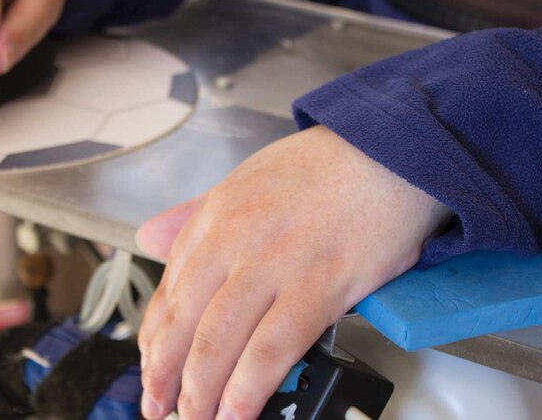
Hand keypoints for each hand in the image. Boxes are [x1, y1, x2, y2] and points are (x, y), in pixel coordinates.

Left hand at [136, 125, 451, 419]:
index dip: (154, 339)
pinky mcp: (320, 286)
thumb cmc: (326, 167)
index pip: (169, 290)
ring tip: (194, 417)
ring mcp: (275, 264)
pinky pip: (272, 349)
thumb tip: (152, 237)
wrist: (390, 150)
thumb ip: (193, 215)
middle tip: (158, 405)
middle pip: (184, 322)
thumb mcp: (244, 179)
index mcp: (215, 216)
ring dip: (200, 392)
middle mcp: (235, 240)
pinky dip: (248, 389)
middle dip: (163, 375)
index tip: (151, 366)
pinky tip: (236, 411)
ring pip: (219, 342)